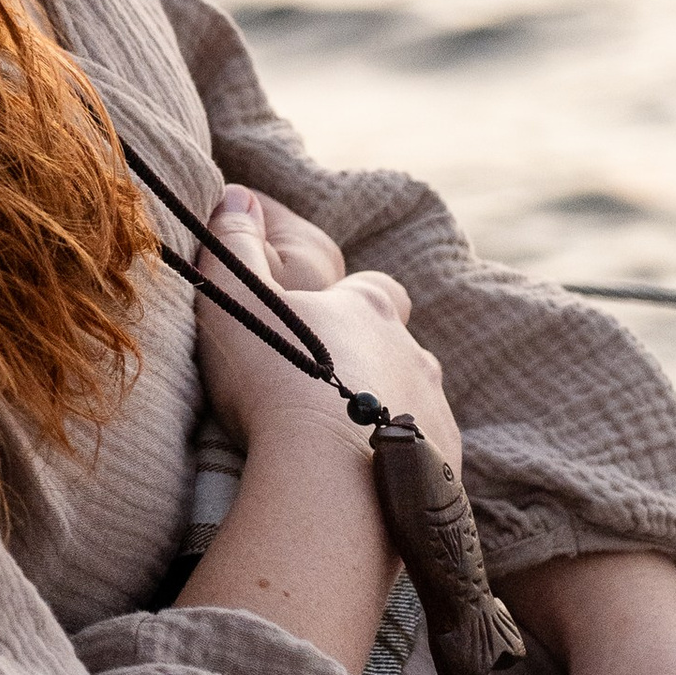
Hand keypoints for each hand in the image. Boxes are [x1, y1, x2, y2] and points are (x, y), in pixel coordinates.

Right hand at [190, 184, 460, 472]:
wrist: (325, 478)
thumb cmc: (274, 379)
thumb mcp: (234, 299)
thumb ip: (233, 245)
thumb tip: (235, 195)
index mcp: (369, 308)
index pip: (375, 289)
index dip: (352, 301)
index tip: (321, 323)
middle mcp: (413, 353)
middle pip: (399, 347)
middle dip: (371, 361)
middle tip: (325, 389)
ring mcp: (433, 409)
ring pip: (414, 400)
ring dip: (385, 411)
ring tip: (339, 441)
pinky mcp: (442, 464)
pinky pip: (424, 455)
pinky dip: (396, 460)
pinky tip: (361, 479)